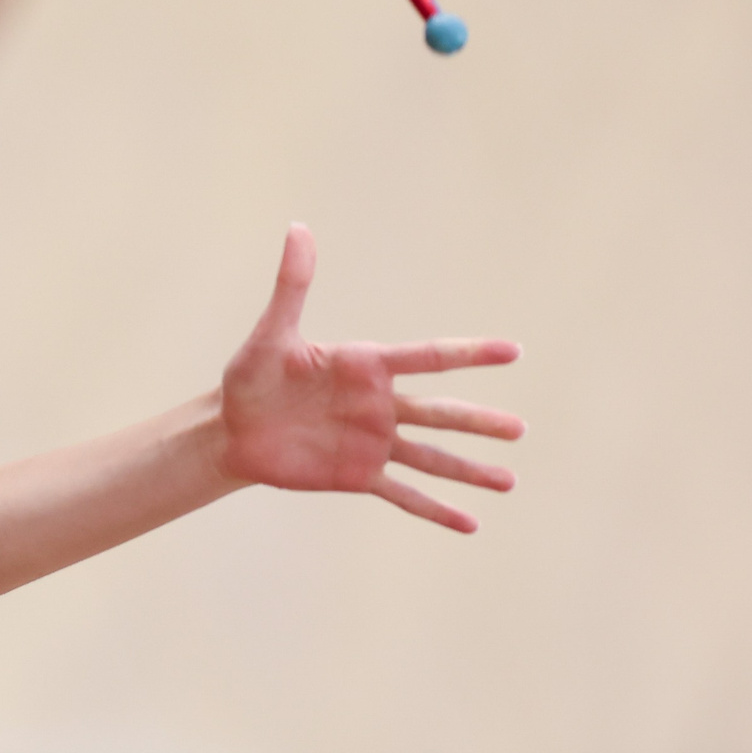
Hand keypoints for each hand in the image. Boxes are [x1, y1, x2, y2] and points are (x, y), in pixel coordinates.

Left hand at [218, 224, 523, 532]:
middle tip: (519, 428)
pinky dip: (435, 509)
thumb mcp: (271, 335)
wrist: (232, 429)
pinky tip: (469, 523)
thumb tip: (298, 229)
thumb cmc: (250, 377)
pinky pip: (404, 494)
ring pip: (431, 457)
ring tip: (509, 480)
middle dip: (478, 421)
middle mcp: (379, 404)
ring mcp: (373, 442)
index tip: (513, 350)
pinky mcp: (358, 475)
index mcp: (366, 366)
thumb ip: (292, 287)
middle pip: (439, 412)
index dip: (468, 353)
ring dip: (469, 469)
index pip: (426, 356)